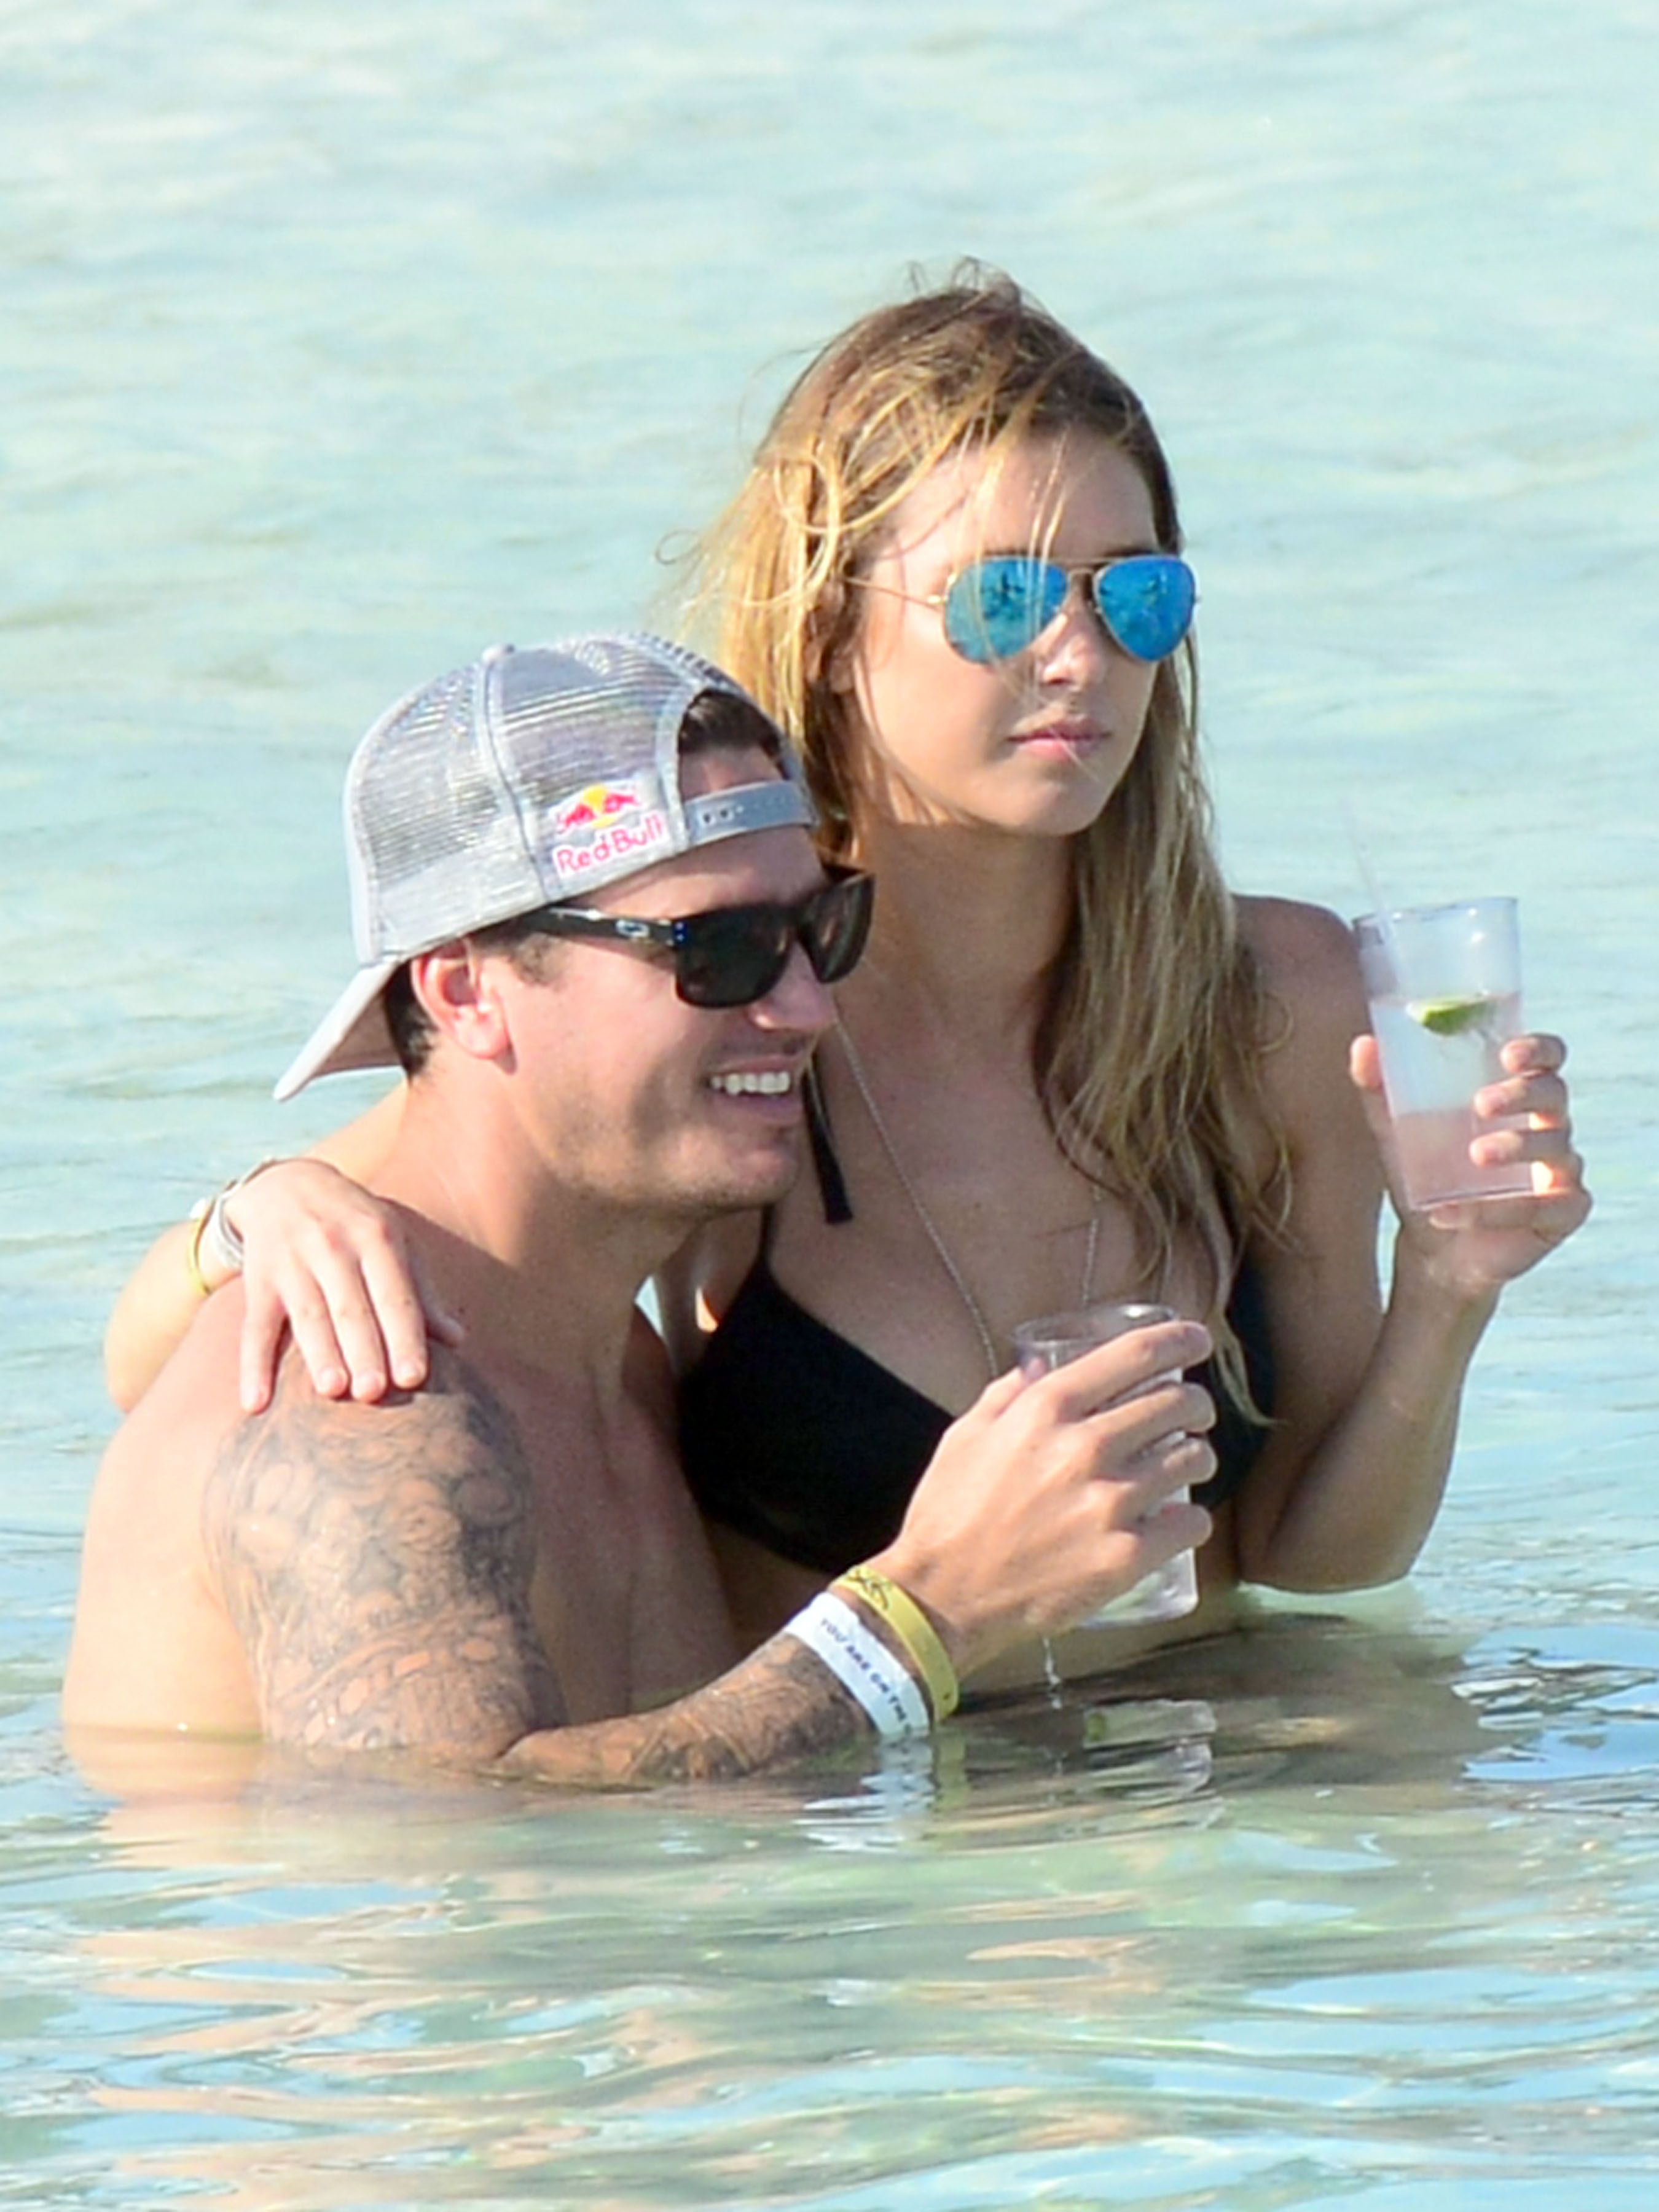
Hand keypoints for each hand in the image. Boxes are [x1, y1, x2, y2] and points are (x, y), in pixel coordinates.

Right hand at [226, 1160, 464, 1412]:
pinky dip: (253, 1367)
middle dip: (363, 1349)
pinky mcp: (258, 1280)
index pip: (395, 1296)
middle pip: (351, 1308)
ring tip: (332, 1390)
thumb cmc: (356, 1225)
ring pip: (308, 1315)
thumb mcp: (394, 1242)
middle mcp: (334, 1247)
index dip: (404, 1336)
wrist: (287, 1184)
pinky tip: (256, 1403)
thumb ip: (421, 1293)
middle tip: (374, 1392)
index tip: (414, 1377)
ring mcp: (293, 1262)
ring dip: (319, 1353)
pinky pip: (255, 1327)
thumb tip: (459, 1339)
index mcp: (378, 1239)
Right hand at [873, 1317, 1216, 1676]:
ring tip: (1186, 1466)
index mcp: (1046, 1407)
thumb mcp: (965, 1435)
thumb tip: (1039, 1366)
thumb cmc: (949, 1513)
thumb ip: (1007, 1395)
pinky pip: (1192, 1522)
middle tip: (1194, 1414)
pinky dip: (1191, 1519)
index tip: (1195, 1341)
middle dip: (1196, 1404)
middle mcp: (1085, 1446)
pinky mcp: (1125, 1556)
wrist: (942, 1596)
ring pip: (1194, 1459)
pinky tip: (1176, 1521)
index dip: (1178, 1341)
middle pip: (1177, 1403)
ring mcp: (1110, 1502)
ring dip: (1197, 1458)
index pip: (1135, 1355)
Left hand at [1349, 1030, 1591, 1299]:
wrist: (1432, 1246)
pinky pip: (1542, 1207)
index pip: (1547, 1058)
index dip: (1539, 1049)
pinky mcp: (1562, 1213)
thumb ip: (1380, 1090)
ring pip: (1554, 1148)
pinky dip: (1493, 1211)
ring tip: (1474, 1155)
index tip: (1508, 1053)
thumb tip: (1363, 1044)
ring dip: (1515, 1147)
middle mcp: (1548, 1127)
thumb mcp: (1397, 1133)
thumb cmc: (1426, 1175)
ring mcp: (1561, 1170)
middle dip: (1521, 1094)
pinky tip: (1448, 1213)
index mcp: (1518, 1097)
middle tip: (1481, 1104)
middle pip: (1553, 1094)